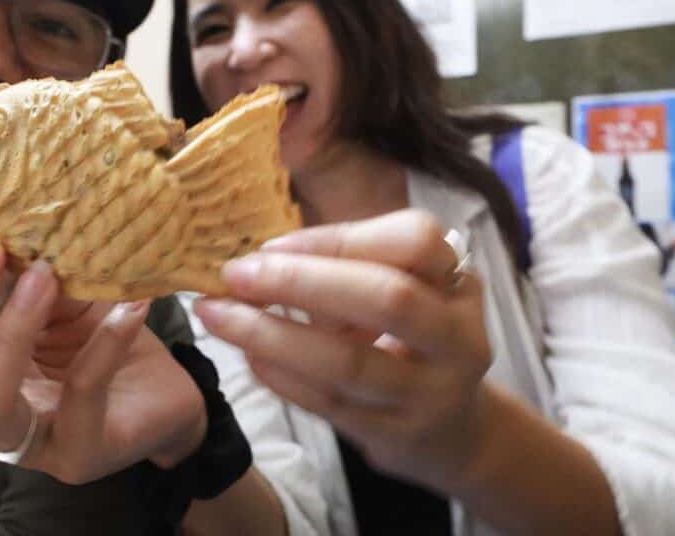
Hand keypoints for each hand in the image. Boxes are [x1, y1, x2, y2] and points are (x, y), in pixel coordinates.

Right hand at [0, 213, 206, 483]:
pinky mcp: (82, 454)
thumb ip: (29, 266)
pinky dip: (104, 346)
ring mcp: (31, 444)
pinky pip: (81, 397)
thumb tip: (2, 203)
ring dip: (9, 333)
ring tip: (43, 275)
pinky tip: (131, 306)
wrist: (169, 392)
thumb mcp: (66, 296)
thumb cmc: (107, 339)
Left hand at [192, 209, 493, 491]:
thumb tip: (259, 255)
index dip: (338, 239)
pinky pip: (328, 403)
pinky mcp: (395, 435)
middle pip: (388, 298)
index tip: (271, 245)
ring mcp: (431, 392)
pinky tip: (247, 355)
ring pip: (348, 362)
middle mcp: (457, 336)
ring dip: (271, 334)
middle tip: (235, 275)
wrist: (455, 431)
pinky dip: (280, 375)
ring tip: (217, 315)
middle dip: (301, 282)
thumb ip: (347, 266)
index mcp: (457, 282)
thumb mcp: (402, 290)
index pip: (413, 241)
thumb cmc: (409, 339)